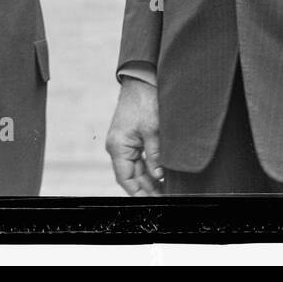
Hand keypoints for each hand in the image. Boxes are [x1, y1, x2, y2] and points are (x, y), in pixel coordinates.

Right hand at [105, 78, 162, 195]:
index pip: (125, 179)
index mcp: (118, 146)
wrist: (141, 79)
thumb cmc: (144, 101)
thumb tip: (158, 175)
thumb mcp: (153, 129)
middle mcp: (118, 146)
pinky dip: (149, 166)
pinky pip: (138, 157)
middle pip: (131, 175)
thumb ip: (155, 154)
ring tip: (165, 189)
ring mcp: (124, 142)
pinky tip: (161, 174)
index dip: (138, 193)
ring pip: (136, 168)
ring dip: (149, 178)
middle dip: (146, 188)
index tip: (153, 202)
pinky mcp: (131, 136)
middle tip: (164, 197)